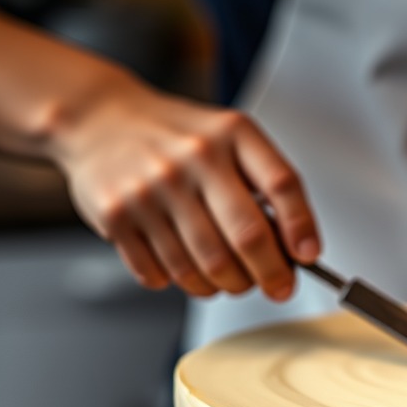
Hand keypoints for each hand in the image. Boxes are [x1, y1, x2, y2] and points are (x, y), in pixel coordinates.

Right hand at [50, 74, 319, 299]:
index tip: (309, 258)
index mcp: (230, 135)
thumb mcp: (230, 139)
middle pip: (248, 238)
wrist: (98, 119)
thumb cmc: (178, 139)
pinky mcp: (118, 216)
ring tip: (230, 278)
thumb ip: (266, 186)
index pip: (282, 185)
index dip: (302, 229)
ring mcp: (152, 188)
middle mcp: (192, 158)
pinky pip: (163, 275)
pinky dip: (182, 282)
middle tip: (278, 287)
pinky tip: (185, 265)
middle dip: (271, 275)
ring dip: (227, 285)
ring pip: (207, 268)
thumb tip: (296, 250)